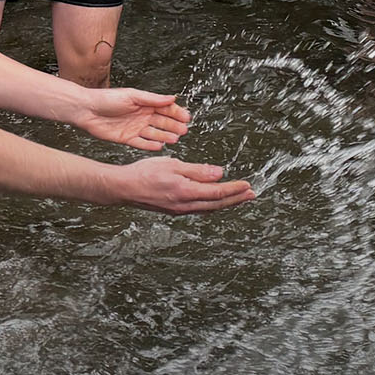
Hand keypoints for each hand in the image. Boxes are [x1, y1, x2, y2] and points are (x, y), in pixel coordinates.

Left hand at [73, 88, 190, 150]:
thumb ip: (152, 99)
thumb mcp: (132, 96)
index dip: (176, 113)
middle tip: (184, 130)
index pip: (165, 108)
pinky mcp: (127, 138)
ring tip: (175, 139)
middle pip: (162, 122)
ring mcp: (134, 128)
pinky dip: (150, 145)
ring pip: (154, 134)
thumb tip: (171, 97)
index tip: (186, 117)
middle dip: (173, 126)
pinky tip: (159, 146)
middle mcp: (141, 116)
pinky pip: (141, 143)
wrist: (86, 110)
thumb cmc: (106, 99)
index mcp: (144, 103)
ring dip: (165, 136)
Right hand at [122, 156, 253, 213]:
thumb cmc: (144, 173)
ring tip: (238, 198)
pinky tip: (214, 201)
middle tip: (251, 195)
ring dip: (225, 203)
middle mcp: (184, 205)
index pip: (217, 193)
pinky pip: (198, 209)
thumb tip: (219, 173)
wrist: (123, 188)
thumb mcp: (172, 165)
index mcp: (186, 192)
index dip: (234, 190)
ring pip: (208, 209)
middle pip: (216, 204)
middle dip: (236, 199)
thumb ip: (197, 170)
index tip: (248, 186)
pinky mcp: (173, 210)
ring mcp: (179, 210)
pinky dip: (211, 205)